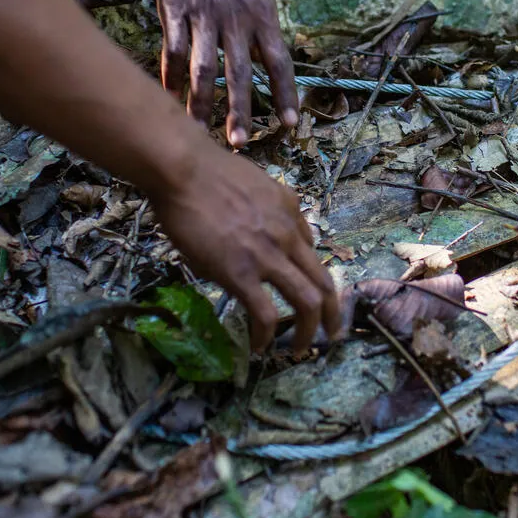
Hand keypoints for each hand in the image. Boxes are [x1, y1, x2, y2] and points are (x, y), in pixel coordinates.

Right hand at [152, 139, 340, 352]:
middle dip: (332, 315)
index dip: (318, 280)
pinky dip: (266, 336)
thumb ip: (270, 209)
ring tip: (300, 348)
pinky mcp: (240, 273)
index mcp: (291, 214)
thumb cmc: (208, 172)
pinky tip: (259, 346)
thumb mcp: (257, 185)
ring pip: (308, 303)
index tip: (312, 296)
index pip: (315, 254)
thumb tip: (271, 230)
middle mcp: (288, 237)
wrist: (184, 169)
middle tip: (330, 334)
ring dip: (307, 332)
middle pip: (325, 283)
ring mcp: (267, 256)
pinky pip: (265, 315)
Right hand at [155, 0, 298, 147]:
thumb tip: (267, 65)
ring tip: (198, 130)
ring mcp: (204, 14)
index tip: (289, 124)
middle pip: (240, 73)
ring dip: (201, 102)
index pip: (279, 62)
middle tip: (238, 143)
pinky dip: (170, 77)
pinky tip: (168, 99)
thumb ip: (261, 29)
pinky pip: (172, 50)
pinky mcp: (175, 9)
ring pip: (203, 67)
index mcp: (263, 16)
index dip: (285, 94)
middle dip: (240, 111)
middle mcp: (236, 19)